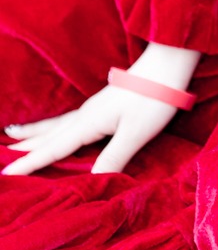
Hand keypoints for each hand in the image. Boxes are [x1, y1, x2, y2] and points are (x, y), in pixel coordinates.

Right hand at [2, 43, 199, 175]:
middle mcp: (85, 115)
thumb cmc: (153, 100)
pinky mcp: (104, 105)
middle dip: (24, 148)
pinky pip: (68, 120)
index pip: (53, 148)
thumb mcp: (134, 134)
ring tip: (12, 135)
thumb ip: (112, 158)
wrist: (168, 65)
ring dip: (34, 134)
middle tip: (1, 156)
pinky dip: (52, 125)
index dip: (29, 163)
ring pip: (56, 125)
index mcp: (88, 123)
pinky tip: (56, 125)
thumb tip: (91, 183)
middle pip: (48, 135)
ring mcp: (93, 108)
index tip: (4, 173)